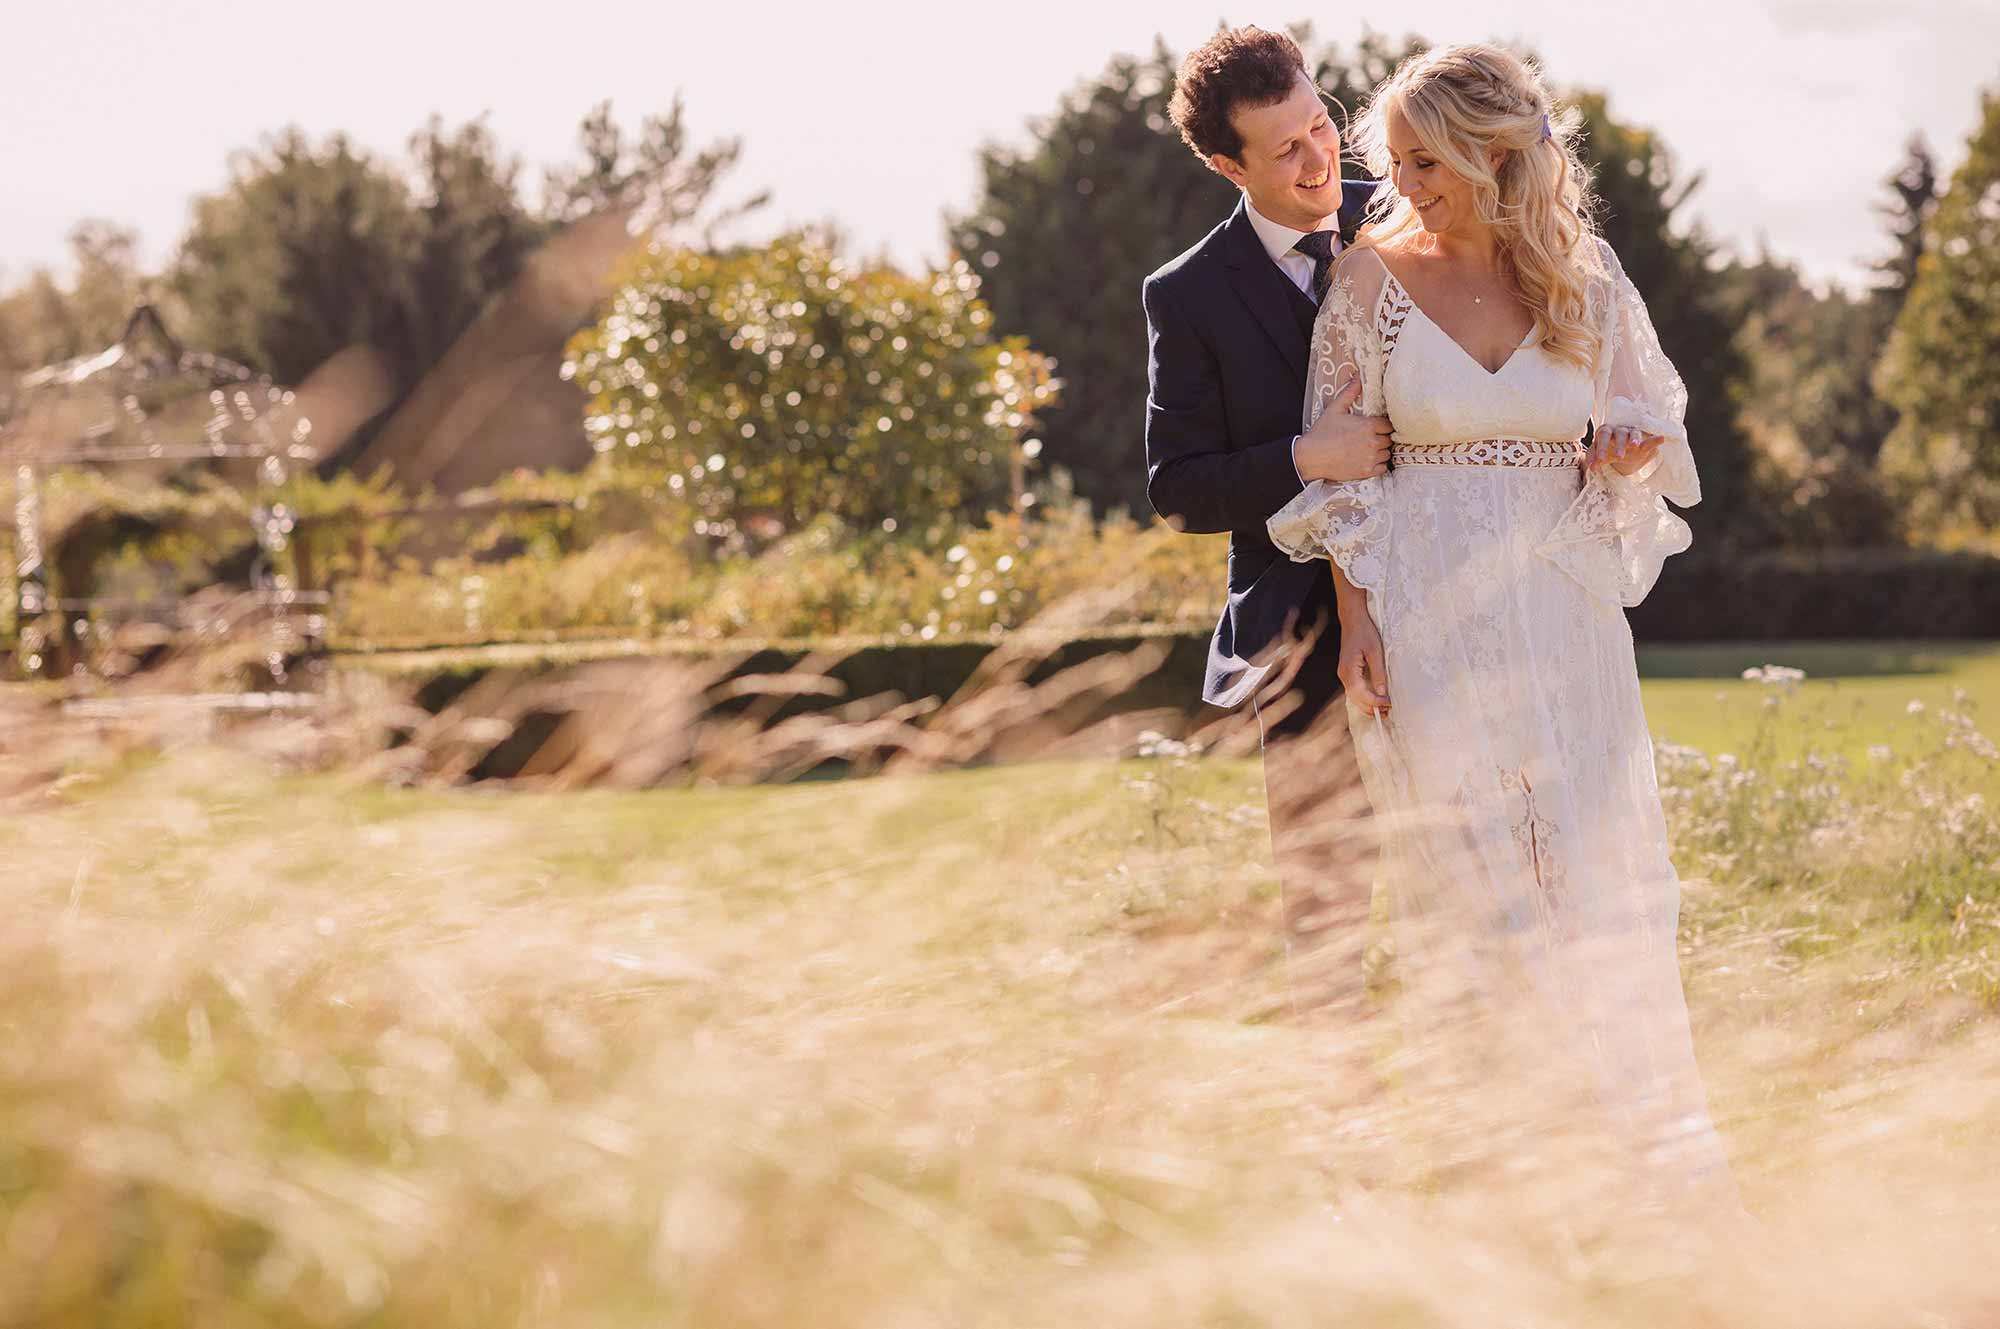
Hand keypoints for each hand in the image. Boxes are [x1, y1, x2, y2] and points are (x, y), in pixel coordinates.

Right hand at [1295, 375, 1391, 482]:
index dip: (1382, 425)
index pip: (1389, 424)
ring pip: (1387, 453)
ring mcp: (1370, 458)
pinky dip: (1378, 465)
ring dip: (1381, 451)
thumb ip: (1349, 392)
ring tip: (1369, 449)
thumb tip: (1358, 377)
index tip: (1376, 427)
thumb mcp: (1334, 409)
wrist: (1310, 457)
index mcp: (1368, 425)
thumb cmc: (1321, 433)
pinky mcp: (1366, 471)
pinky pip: (1383, 467)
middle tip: (1371, 438)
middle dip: (1382, 437)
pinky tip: (1368, 460)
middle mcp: (1373, 442)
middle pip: (1389, 439)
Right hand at [1335, 593, 1388, 716]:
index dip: (1375, 702)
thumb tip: (1383, 692)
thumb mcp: (1376, 652)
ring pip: (1354, 697)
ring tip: (1384, 708)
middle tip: (1389, 711)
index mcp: (1349, 670)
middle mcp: (1343, 675)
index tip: (1389, 704)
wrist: (1353, 620)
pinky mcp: (1348, 673)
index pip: (1361, 694)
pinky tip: (1376, 699)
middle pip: (1356, 699)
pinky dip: (1365, 697)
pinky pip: (1355, 690)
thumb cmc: (1364, 632)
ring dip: (1368, 704)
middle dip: (1371, 708)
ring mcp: (1344, 674)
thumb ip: (1378, 673)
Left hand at [1586, 423, 1664, 475]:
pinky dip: (1654, 439)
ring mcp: (1632, 433)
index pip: (1603, 437)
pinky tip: (1661, 439)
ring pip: (1633, 433)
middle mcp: (1619, 430)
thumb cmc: (1609, 449)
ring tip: (1635, 446)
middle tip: (1619, 456)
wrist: (1624, 448)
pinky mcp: (1644, 439)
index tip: (1601, 459)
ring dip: (1634, 439)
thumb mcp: (1603, 455)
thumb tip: (1592, 468)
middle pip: (1619, 434)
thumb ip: (1595, 460)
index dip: (1602, 447)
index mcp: (1606, 432)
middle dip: (1619, 444)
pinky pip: (1649, 438)